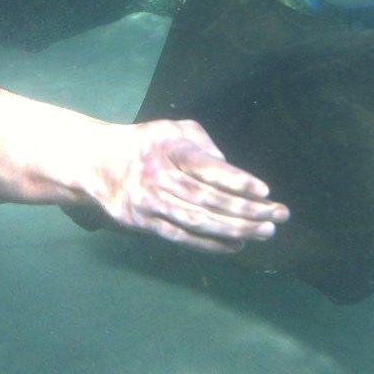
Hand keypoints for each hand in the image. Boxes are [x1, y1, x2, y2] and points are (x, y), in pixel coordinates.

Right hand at [85, 119, 288, 252]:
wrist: (95, 162)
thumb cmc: (144, 143)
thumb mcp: (171, 129)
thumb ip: (203, 143)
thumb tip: (230, 170)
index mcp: (167, 147)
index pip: (206, 166)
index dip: (237, 179)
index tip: (264, 191)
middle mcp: (157, 174)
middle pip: (207, 197)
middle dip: (246, 209)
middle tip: (278, 216)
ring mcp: (148, 201)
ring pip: (197, 221)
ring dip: (235, 229)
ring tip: (265, 232)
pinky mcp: (141, 223)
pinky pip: (180, 237)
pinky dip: (210, 244)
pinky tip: (236, 245)